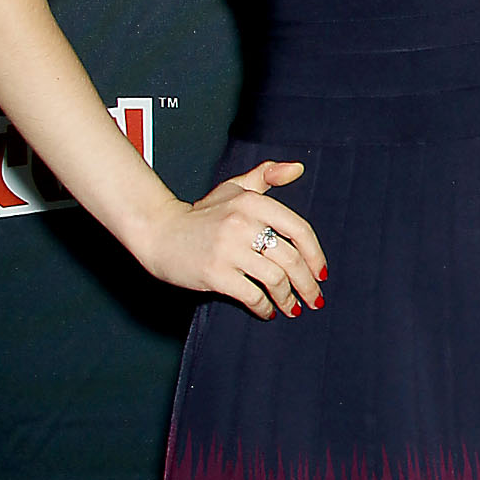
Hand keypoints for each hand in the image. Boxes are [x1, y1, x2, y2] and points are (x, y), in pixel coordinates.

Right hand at [142, 159, 324, 318]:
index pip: (299, 229)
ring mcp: (228, 249)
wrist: (159, 232)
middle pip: (291, 259)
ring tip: (292, 307)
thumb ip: (265, 176)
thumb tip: (298, 168)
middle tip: (314, 299)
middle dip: (307, 284)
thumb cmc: (201, 214)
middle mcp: (242, 223)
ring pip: (275, 279)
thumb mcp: (233, 189)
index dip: (315, 254)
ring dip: (288, 298)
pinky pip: (252, 295)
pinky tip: (267, 311)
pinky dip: (264, 307)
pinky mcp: (215, 273)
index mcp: (252, 202)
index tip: (320, 273)